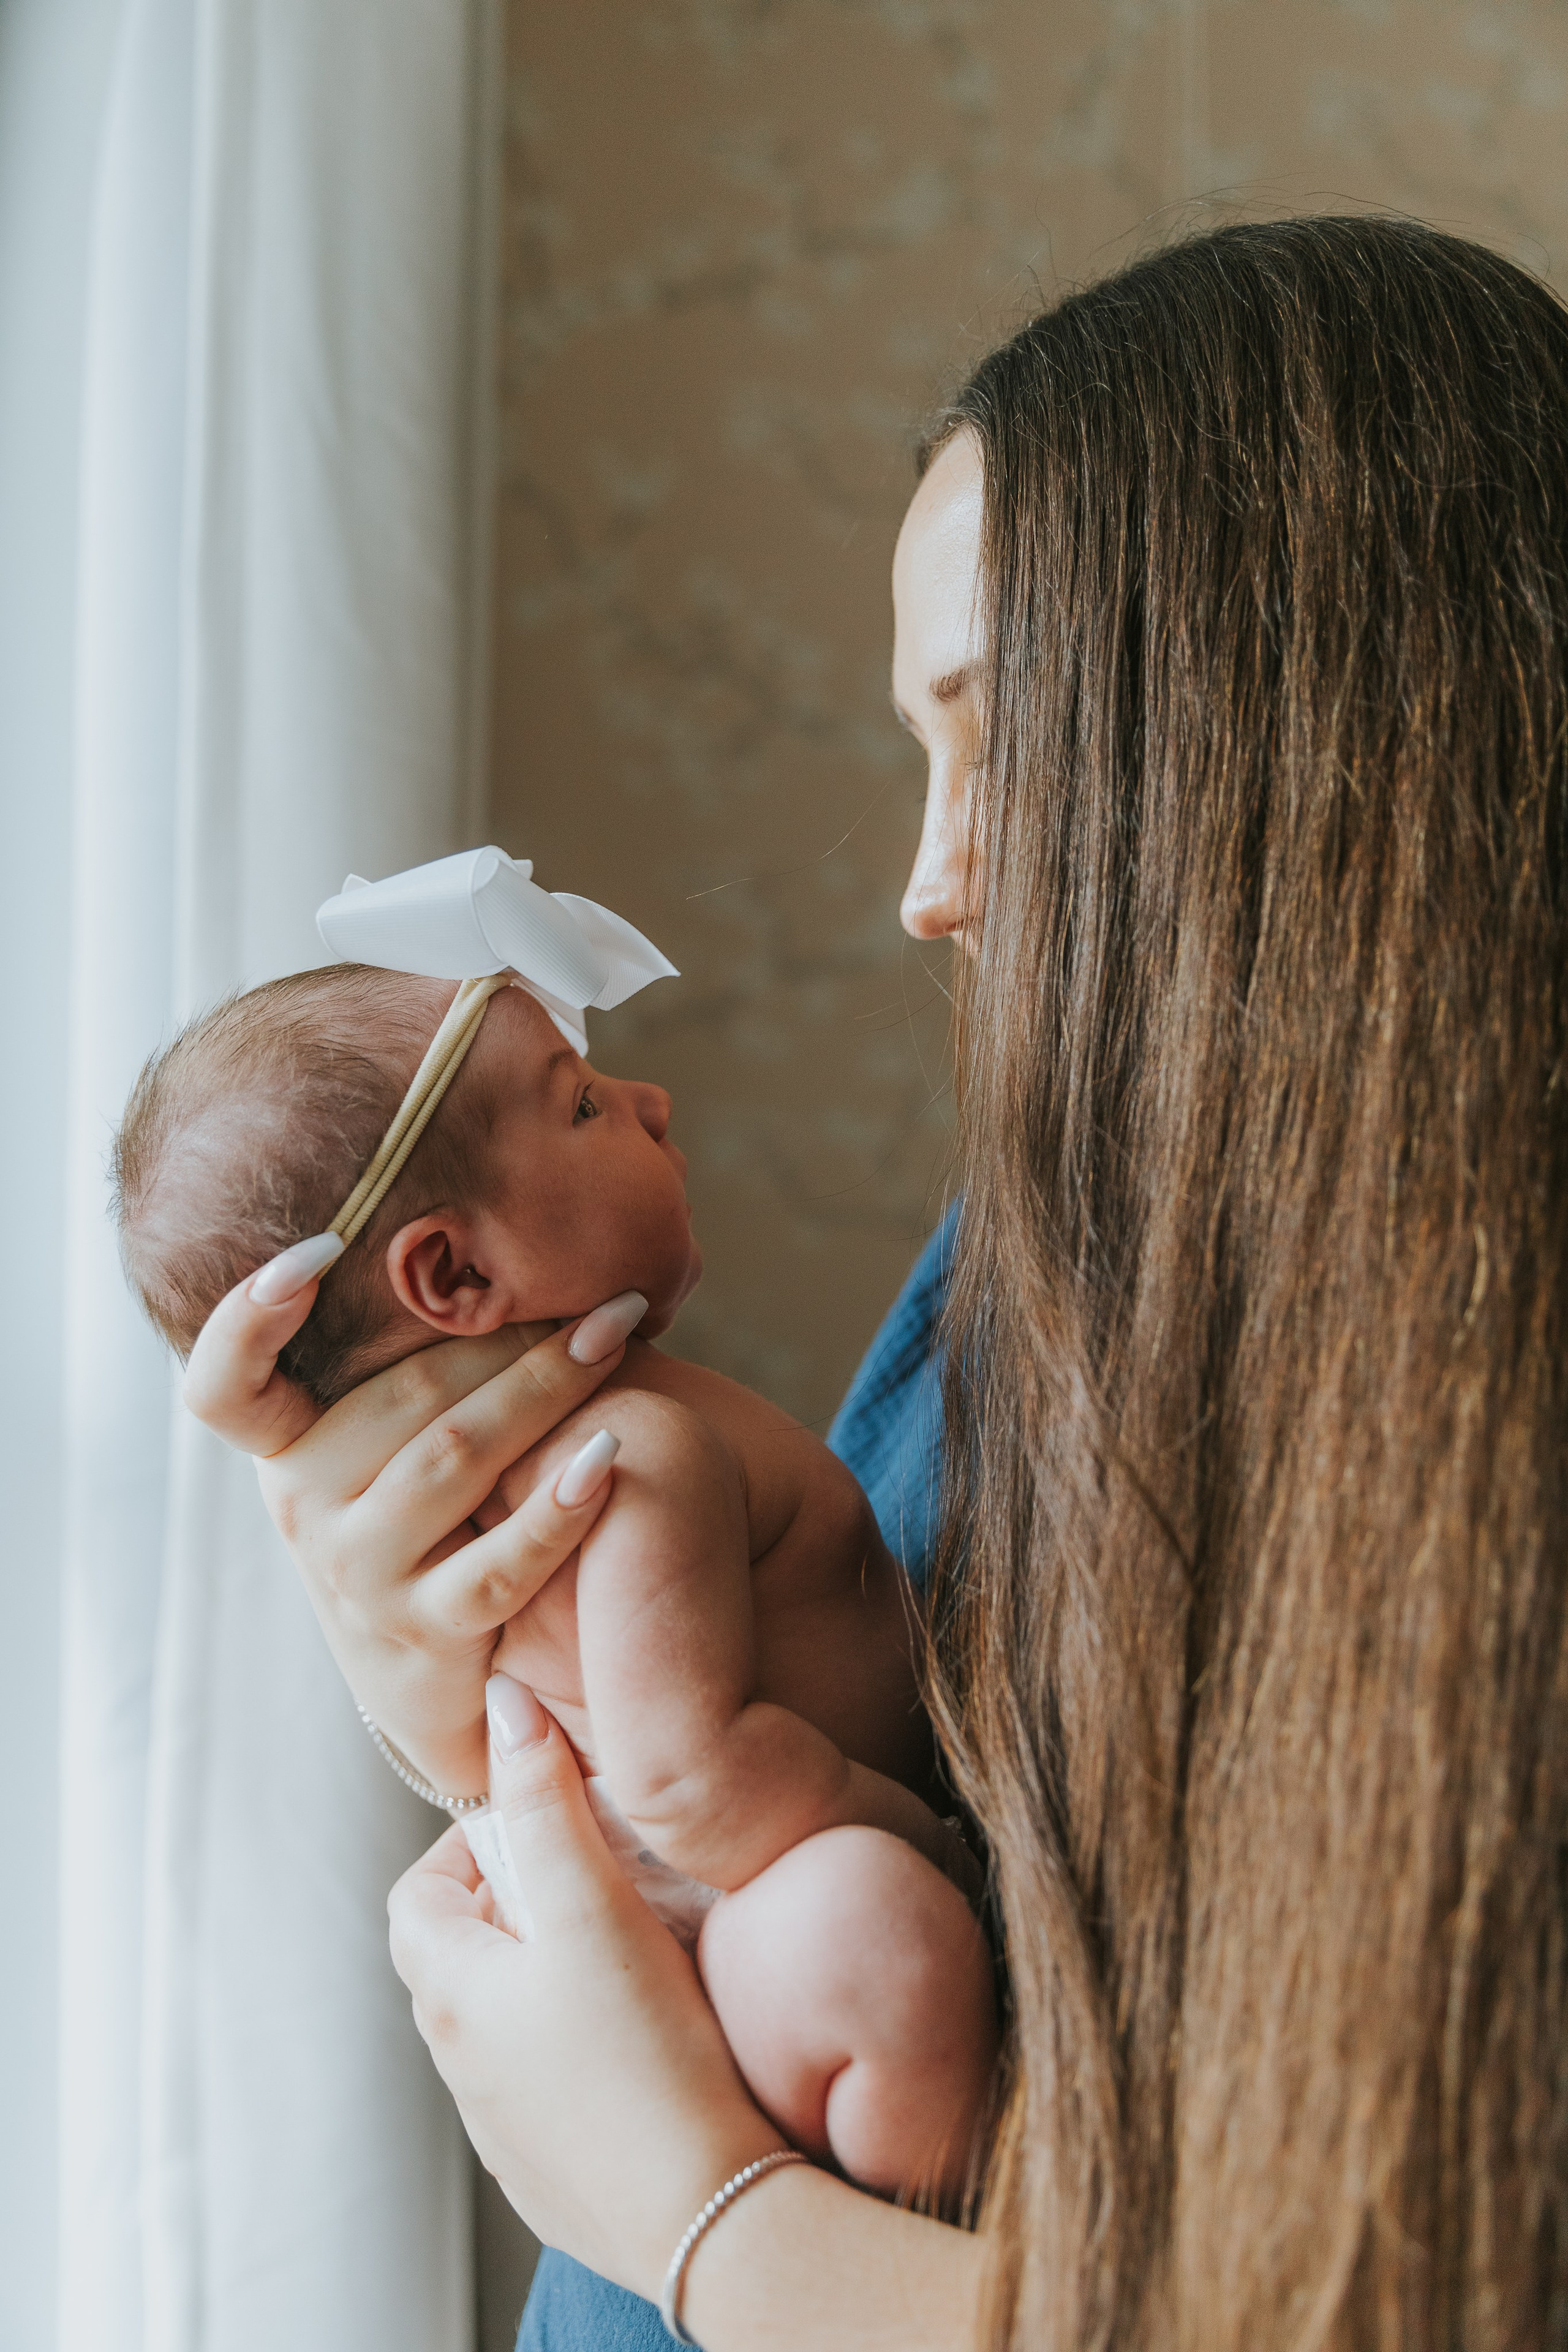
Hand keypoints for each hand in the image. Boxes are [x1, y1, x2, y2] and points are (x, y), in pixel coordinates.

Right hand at [182, 1236, 647, 1791]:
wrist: (442, 1691)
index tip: (318, 1251)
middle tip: (602, 1293)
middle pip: (404, 1396)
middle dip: (507, 1333)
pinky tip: (610, 1458)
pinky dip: (557, 1508)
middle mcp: (305, 1506)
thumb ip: (419, 1375)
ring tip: (614, 1339)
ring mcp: (359, 1575)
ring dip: (545, 1390)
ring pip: (453, 1460)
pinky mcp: (423, 1635)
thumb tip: (508, 1260)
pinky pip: (499, 1564)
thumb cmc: (435, 1534)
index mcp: (288, 1449)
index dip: (248, 1320)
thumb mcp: (391, 1456)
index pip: (224, 1387)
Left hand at [388, 1676, 984, 2347]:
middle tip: (602, 1875)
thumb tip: (507, 1707)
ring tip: (637, 1950)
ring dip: (555, 1974)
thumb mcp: (593, 1909)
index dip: (471, 1844)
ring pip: (512, 2018)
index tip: (545, 1824)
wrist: (707, 2220)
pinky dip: (585, 2044)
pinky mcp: (556, 2172)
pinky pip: (553, 2083)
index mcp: (450, 1992)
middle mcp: (459, 2064)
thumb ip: (548, 1802)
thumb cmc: (647, 2063)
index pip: (417, 1894)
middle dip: (524, 1901)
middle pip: (466, 1952)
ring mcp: (505, 2128)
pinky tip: (653, 2037)